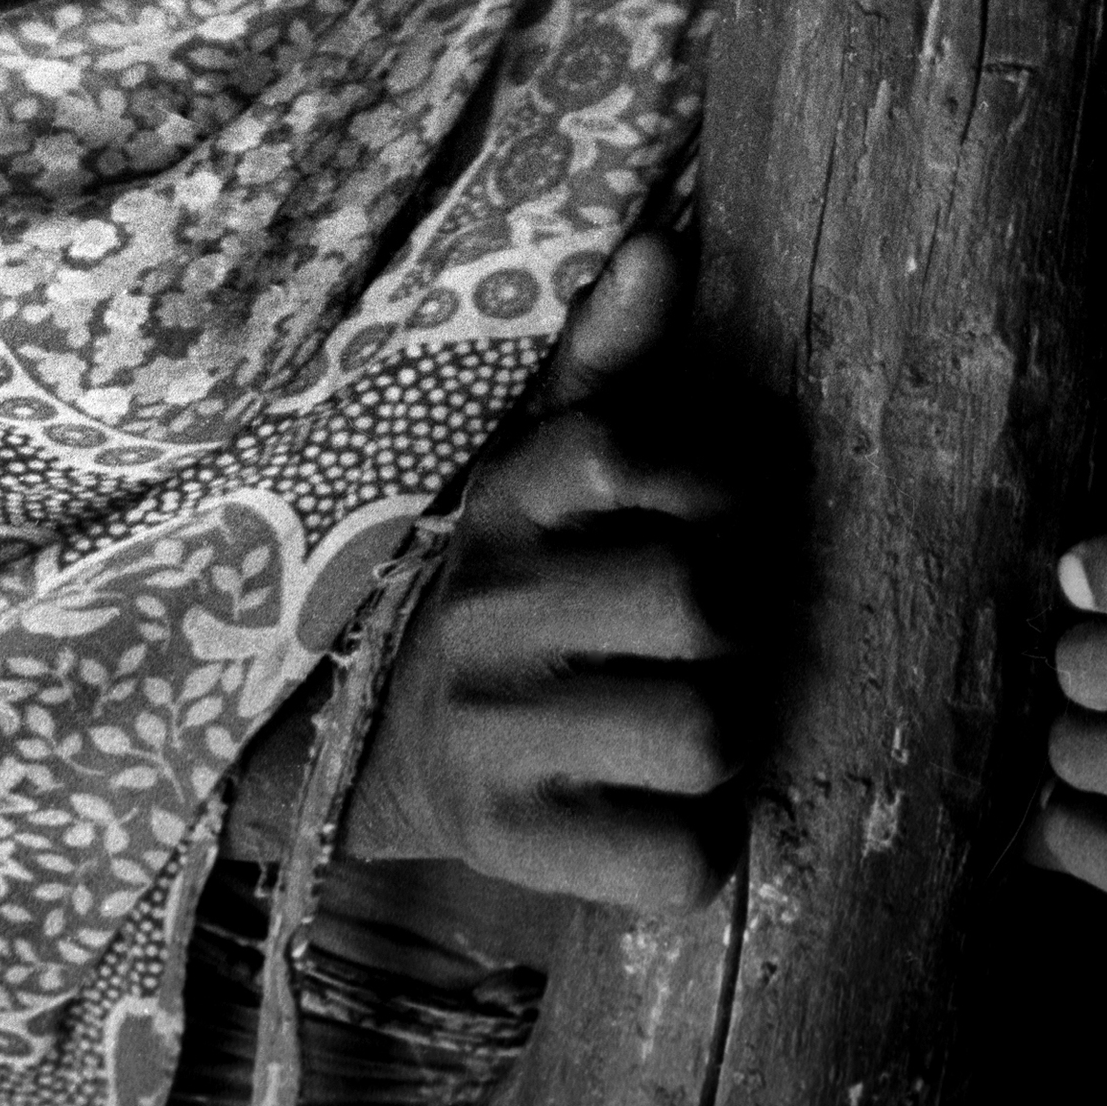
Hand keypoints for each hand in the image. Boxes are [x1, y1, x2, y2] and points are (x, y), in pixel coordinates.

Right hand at [341, 233, 743, 913]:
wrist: (369, 745)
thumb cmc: (506, 584)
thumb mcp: (532, 468)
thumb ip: (606, 360)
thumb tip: (662, 243)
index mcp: (503, 505)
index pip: (622, 454)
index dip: (704, 486)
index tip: (707, 517)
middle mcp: (489, 614)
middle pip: (695, 601)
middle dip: (737, 620)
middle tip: (715, 636)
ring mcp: (494, 738)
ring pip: (702, 732)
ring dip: (726, 733)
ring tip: (691, 718)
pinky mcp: (512, 849)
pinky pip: (677, 862)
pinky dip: (696, 845)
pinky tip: (663, 809)